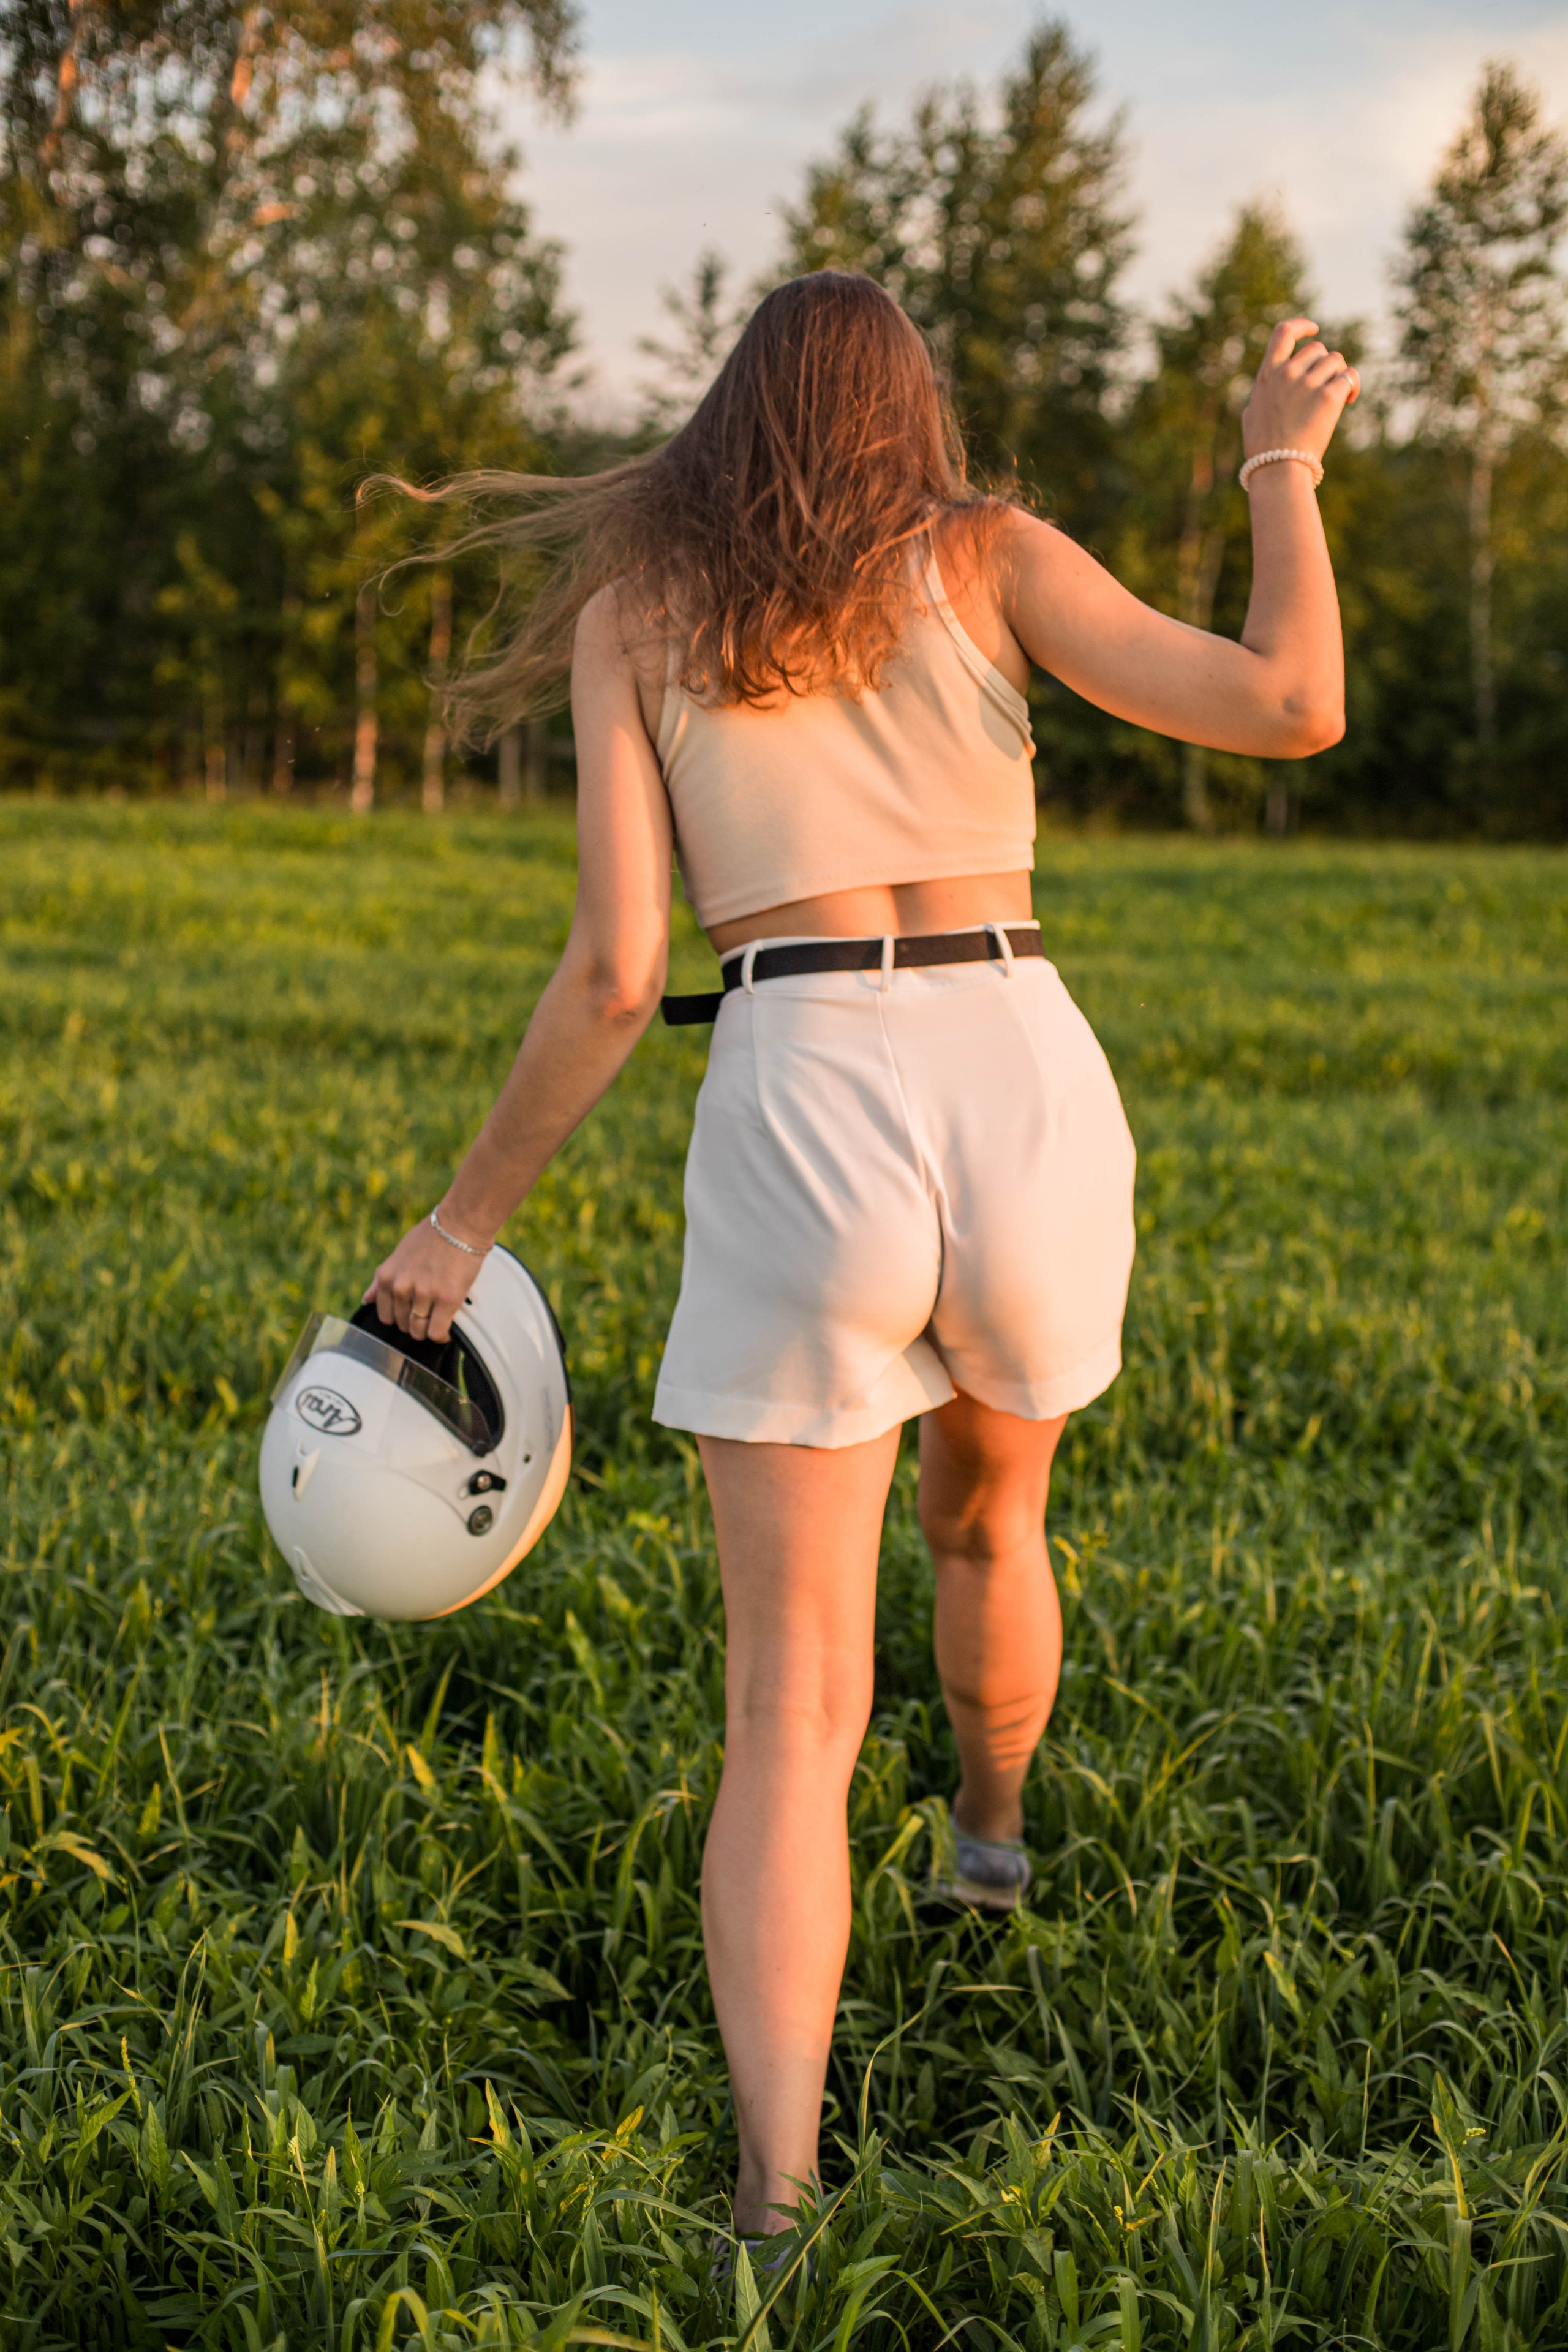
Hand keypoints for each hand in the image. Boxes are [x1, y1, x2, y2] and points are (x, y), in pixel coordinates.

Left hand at [362, 1208, 493, 1344]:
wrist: (460, 1224)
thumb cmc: (432, 1237)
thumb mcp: (399, 1255)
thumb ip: (382, 1280)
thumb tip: (366, 1300)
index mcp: (387, 1277)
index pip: (385, 1316)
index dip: (399, 1318)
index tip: (411, 1315)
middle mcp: (401, 1288)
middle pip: (402, 1326)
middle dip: (414, 1323)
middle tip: (428, 1314)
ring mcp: (423, 1295)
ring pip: (419, 1332)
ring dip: (428, 1330)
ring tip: (437, 1321)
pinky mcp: (446, 1300)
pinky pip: (436, 1333)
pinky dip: (441, 1336)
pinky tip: (446, 1331)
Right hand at [1241, 318, 1359, 464]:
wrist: (1278, 469)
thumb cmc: (1263, 450)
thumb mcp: (1251, 418)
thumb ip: (1259, 400)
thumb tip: (1258, 401)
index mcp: (1268, 375)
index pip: (1283, 333)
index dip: (1302, 326)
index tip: (1314, 329)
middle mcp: (1287, 374)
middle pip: (1317, 349)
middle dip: (1326, 364)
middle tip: (1328, 384)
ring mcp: (1307, 384)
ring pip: (1336, 361)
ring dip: (1340, 374)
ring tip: (1340, 396)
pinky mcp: (1327, 397)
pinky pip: (1349, 377)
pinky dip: (1352, 386)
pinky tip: (1348, 400)